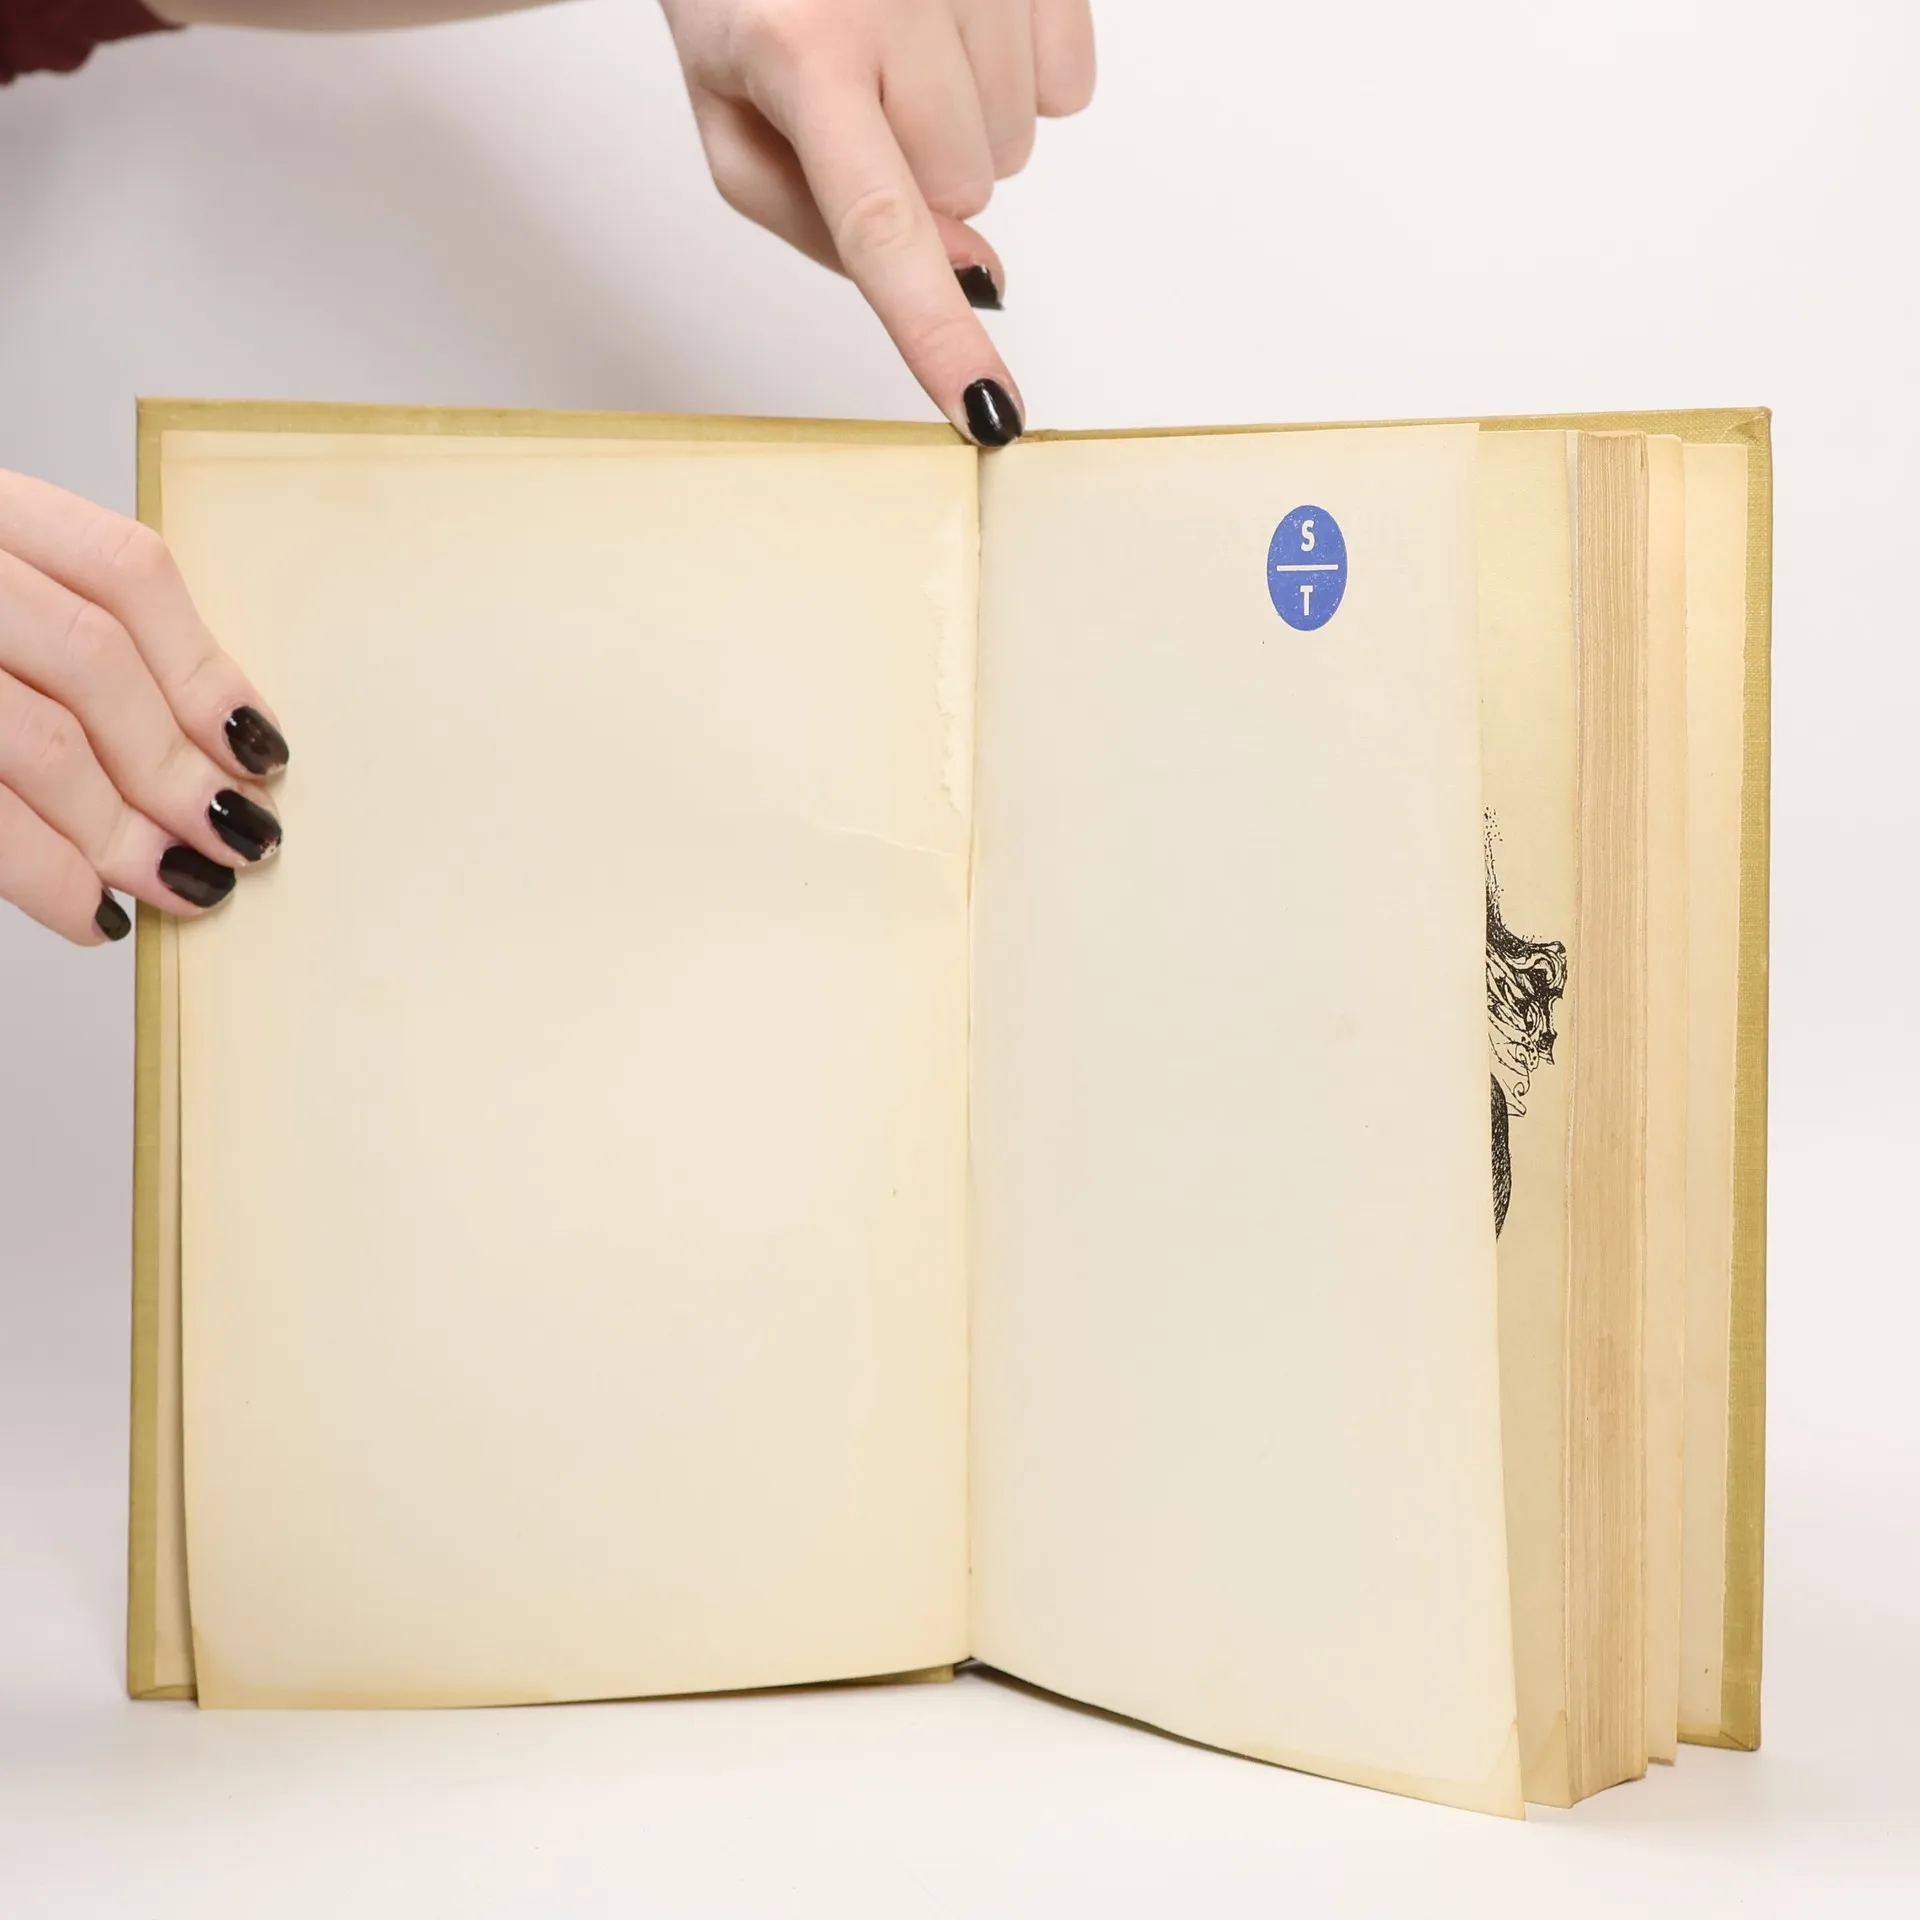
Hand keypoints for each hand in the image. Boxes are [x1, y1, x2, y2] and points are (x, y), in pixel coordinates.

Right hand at [0, 472, 287, 945]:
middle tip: (235, 840)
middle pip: (92, 660)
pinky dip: (48, 877)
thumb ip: (59, 637)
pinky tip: (92, 914)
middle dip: (178, 768)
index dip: (207, 669)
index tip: (260, 748)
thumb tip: (209, 748)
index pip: (124, 569)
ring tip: (180, 885)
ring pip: (40, 739)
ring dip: (127, 833)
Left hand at [660, 0, 1095, 443]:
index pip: (882, 228)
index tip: (987, 408)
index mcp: (800, 46)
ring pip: (1016, 147)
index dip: (937, 333)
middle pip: (964, 193)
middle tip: (857, 96)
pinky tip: (955, 28)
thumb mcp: (732, 117)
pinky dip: (1021, 75)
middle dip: (920, 177)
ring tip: (897, 46)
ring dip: (965, 122)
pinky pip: (1068, 83)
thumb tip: (967, 277)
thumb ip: (824, 221)